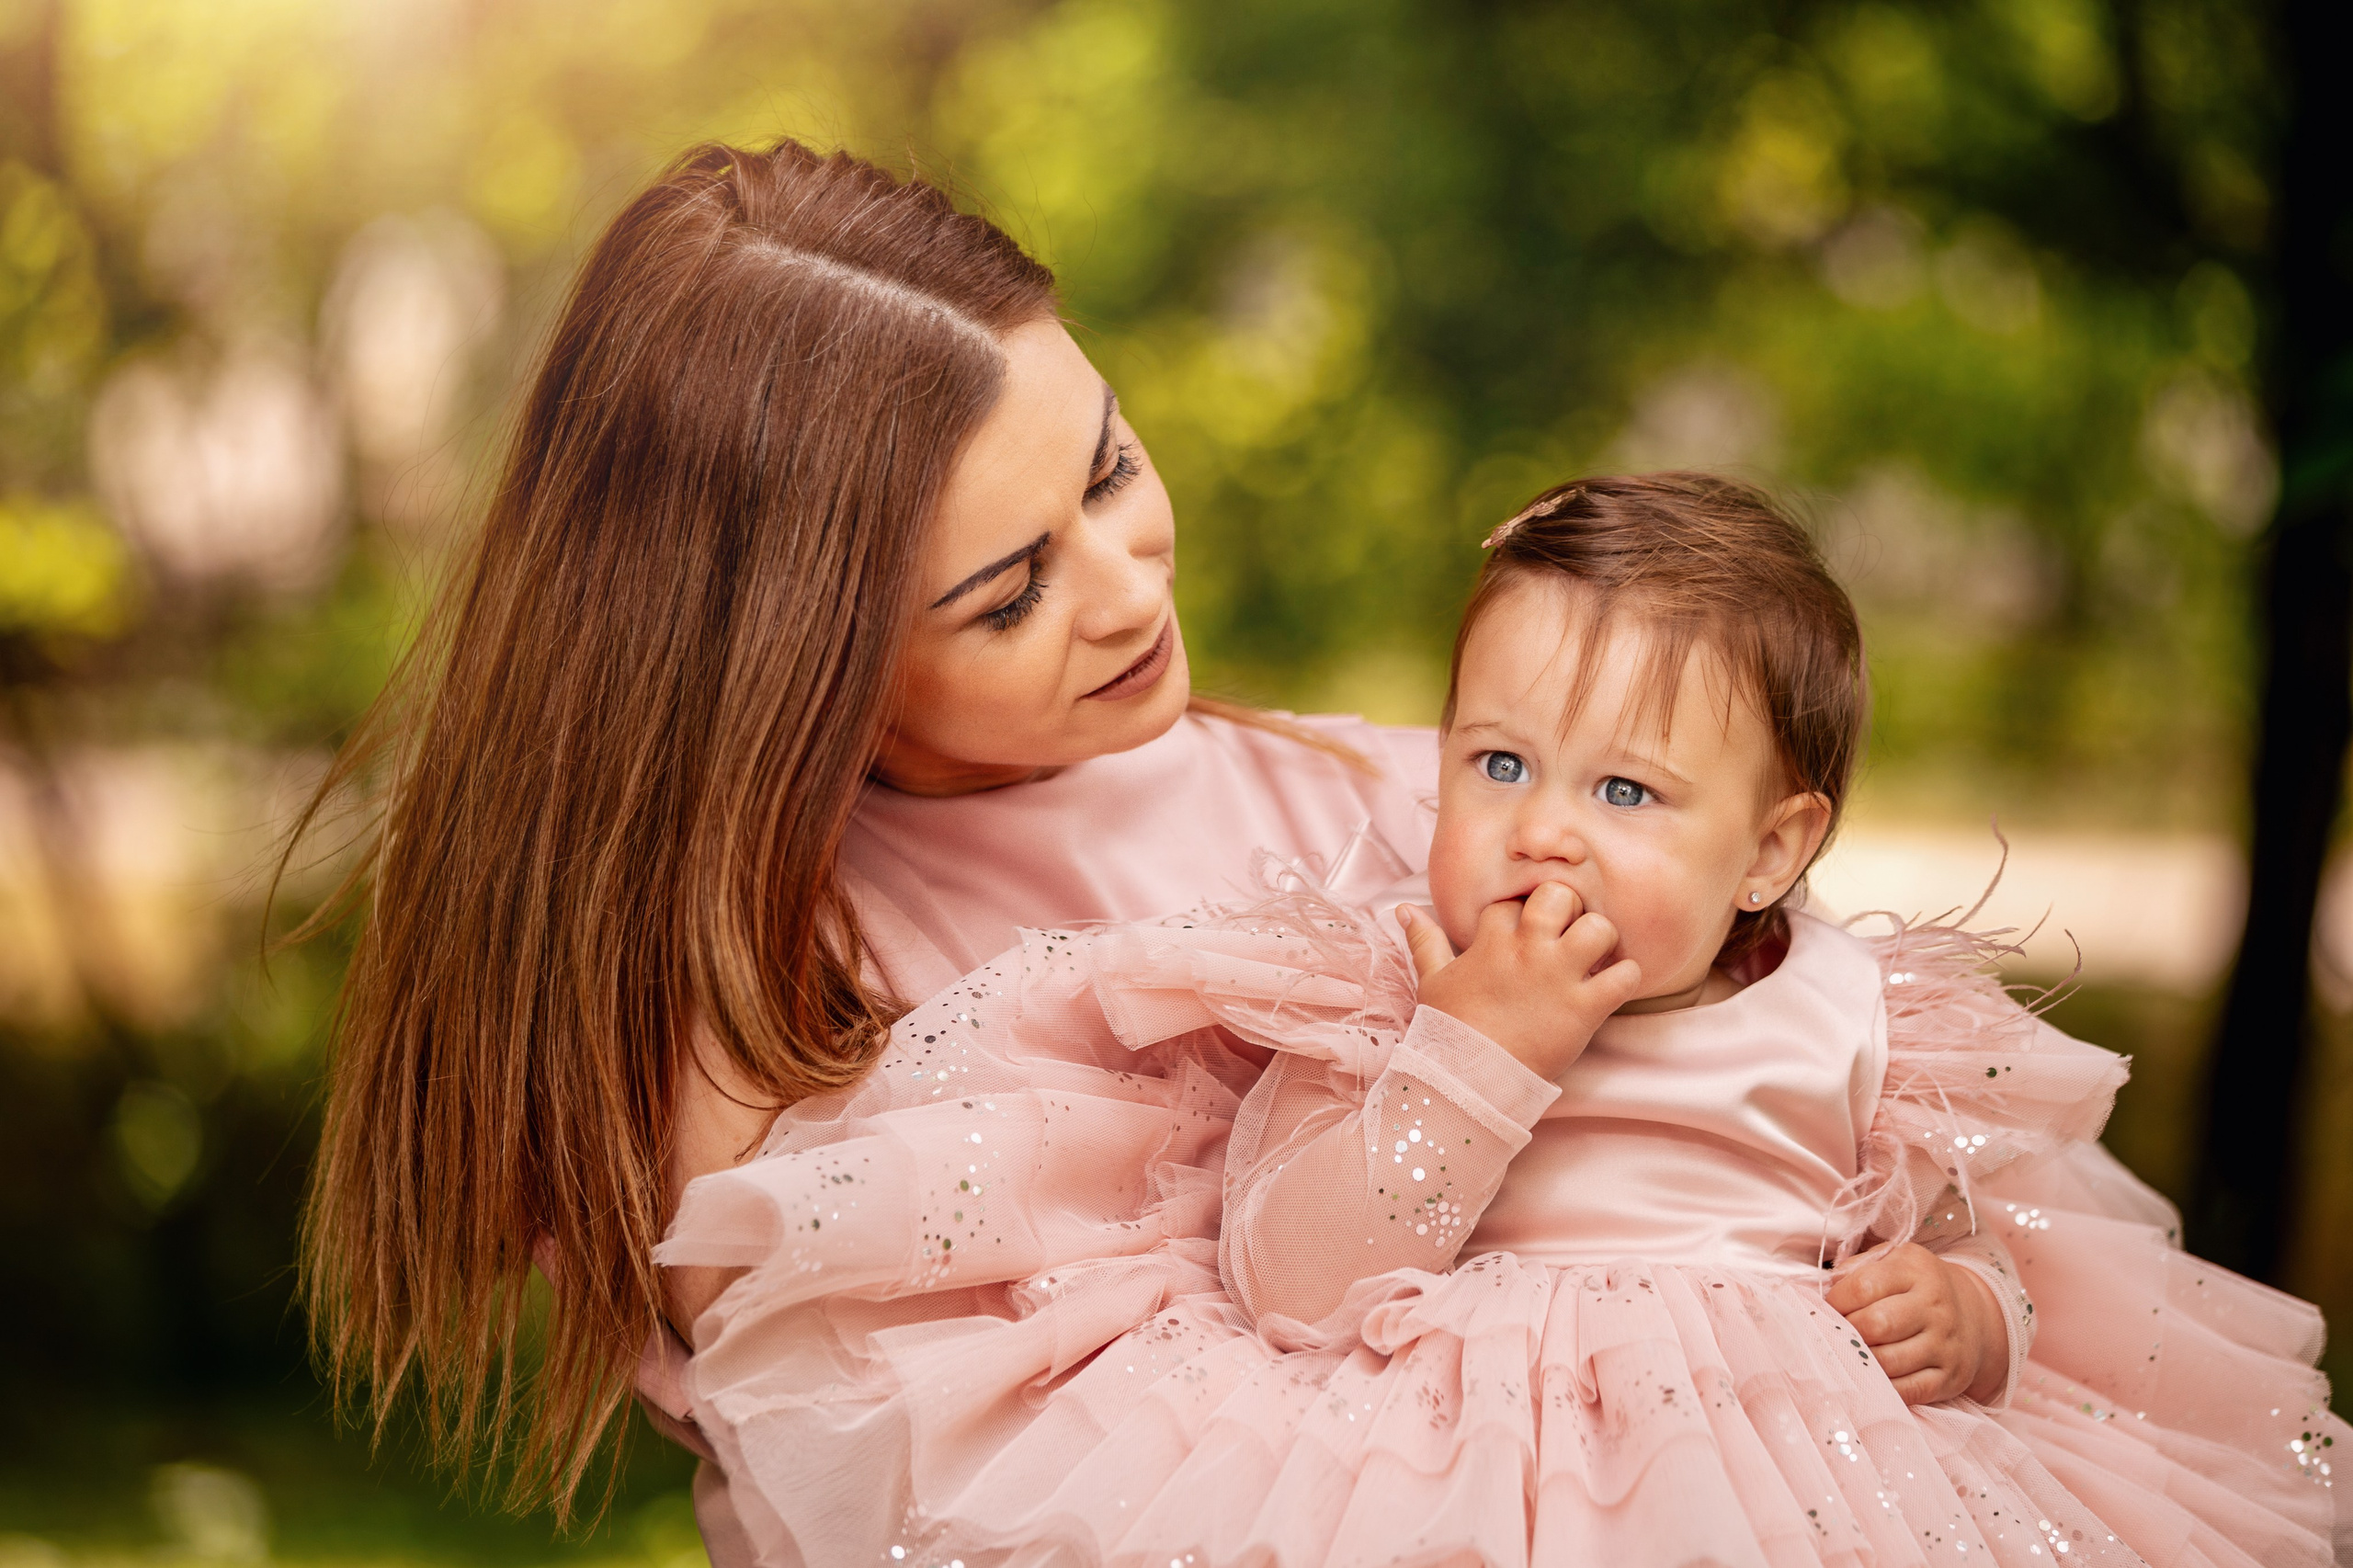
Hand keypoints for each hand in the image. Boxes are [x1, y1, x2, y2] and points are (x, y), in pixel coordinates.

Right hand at [1395, 884, 1641, 1080]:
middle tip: (1567, 931)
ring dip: (1602, 939)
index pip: (1510, 903)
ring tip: (1595, 957)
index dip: (1519, 914)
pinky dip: (1625, 978)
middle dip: (1567, 908)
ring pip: (1599, 927)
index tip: (1523, 932)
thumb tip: (1404, 909)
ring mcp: (1558, 978)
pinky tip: (1612, 987)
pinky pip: (1625, 975)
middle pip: (1559, 895)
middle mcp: (1528, 951)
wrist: (1468, 1082)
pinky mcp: (1585, 1008)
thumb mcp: (1432, 982)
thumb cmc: (1448, 1032)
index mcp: (1492, 943)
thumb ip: (1424, 942)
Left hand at [1826, 1241, 2008, 1404]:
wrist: (1973, 1313)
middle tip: (1838, 1335)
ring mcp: (1945, 1344)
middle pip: (1876, 1324)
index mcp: (1915, 1270)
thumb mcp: (1893, 1262)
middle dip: (1847, 1332)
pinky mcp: (1950, 1377)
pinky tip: (1870, 1378)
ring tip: (1851, 1355)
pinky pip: (1908, 1391)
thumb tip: (1823, 1293)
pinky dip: (1882, 1389)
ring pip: (1888, 1361)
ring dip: (1861, 1361)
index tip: (1829, 1308)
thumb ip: (1857, 1269)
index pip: (1863, 1286)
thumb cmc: (1915, 1286)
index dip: (1837, 1301)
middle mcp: (1935, 1306)